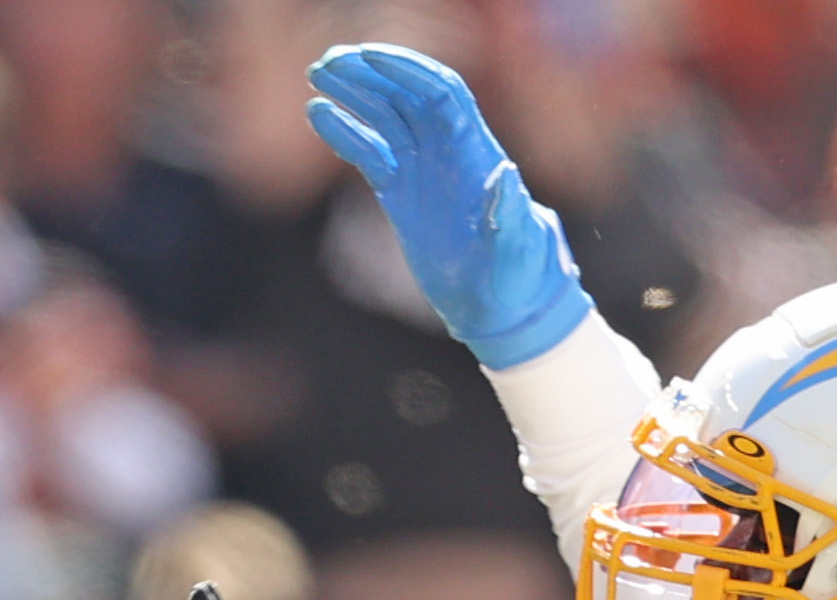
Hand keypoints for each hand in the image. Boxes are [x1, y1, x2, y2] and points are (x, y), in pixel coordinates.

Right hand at [305, 43, 590, 367]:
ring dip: (352, 93)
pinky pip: (368, 153)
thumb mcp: (520, 245)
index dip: (407, 71)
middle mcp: (446, 149)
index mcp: (475, 150)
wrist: (502, 303)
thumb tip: (504, 174)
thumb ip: (510, 212)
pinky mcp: (400, 192)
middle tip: (330, 62)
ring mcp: (421, 168)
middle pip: (406, 95)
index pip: (440, 92)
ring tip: (316, 74)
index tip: (370, 59)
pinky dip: (344, 134)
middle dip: (370, 75)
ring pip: (384, 116)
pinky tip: (318, 115)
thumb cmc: (519, 273)